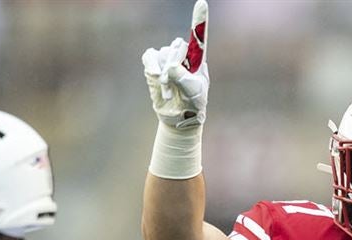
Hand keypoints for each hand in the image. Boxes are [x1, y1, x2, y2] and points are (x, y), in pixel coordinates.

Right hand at [141, 0, 208, 129]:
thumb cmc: (192, 104)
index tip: (202, 2)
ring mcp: (167, 58)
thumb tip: (167, 68)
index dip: (199, 19)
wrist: (178, 117)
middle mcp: (183, 55)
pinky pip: (149, 56)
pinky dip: (150, 66)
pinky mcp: (153, 64)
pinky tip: (156, 77)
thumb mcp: (193, 92)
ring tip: (169, 89)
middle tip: (176, 85)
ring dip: (163, 74)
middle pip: (177, 47)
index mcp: (198, 59)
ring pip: (162, 54)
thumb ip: (182, 78)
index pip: (199, 36)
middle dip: (175, 66)